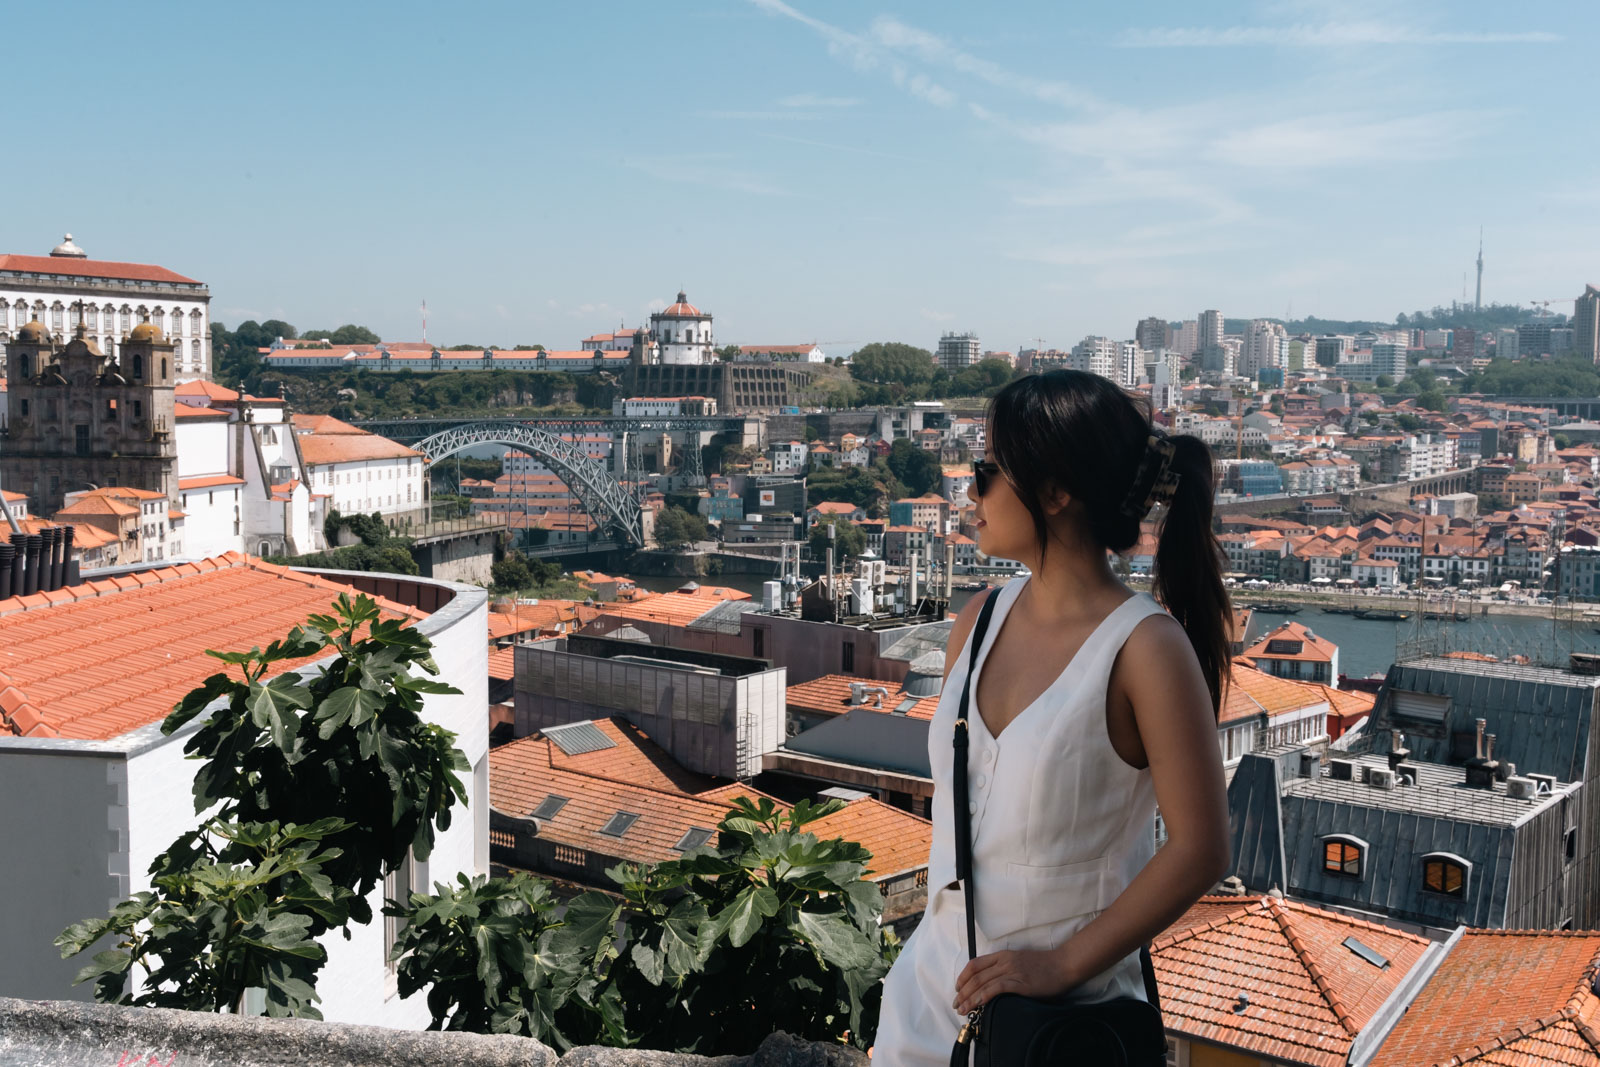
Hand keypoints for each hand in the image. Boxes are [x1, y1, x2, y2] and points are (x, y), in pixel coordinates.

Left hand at [953, 948, 1072, 1015]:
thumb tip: (991, 985)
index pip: (975, 964)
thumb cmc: (1045, 966)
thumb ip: (1006, 969)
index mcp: (1003, 955)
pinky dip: (983, 997)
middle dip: (962, 991)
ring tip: (962, 1009)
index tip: (957, 989)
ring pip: (982, 983)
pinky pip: (995, 989)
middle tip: (956, 1004)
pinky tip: (976, 1005)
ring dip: (969, 998)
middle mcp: (1004, 961)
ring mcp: (1011, 971)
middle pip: (975, 976)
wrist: (1064, 965)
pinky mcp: (1019, 983)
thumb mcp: (1020, 962)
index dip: (962, 977)